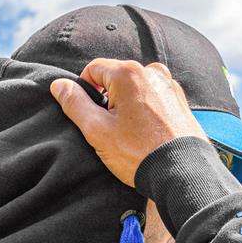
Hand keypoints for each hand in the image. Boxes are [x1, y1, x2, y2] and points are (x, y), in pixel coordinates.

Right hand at [50, 58, 207, 186]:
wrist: (182, 173)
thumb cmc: (138, 153)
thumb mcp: (97, 130)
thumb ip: (74, 103)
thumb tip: (59, 85)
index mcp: (129, 73)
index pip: (93, 69)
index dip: (85, 90)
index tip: (89, 115)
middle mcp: (152, 72)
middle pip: (115, 78)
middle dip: (107, 99)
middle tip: (110, 129)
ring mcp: (169, 86)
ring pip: (134, 89)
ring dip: (126, 106)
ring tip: (130, 135)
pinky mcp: (179, 101)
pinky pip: (152, 98)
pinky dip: (145, 111)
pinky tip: (145, 134)